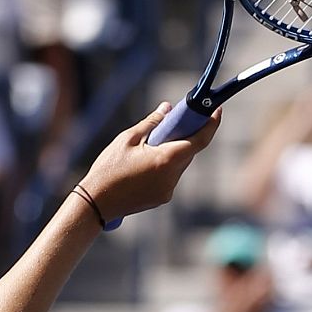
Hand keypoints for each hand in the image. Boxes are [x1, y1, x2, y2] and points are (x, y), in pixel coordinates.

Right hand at [80, 103, 219, 223]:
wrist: (95, 203)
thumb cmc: (108, 169)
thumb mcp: (127, 139)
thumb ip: (151, 123)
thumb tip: (167, 109)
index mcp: (166, 159)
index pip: (199, 140)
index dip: (211, 124)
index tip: (216, 111)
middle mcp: (172, 176)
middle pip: (189, 152)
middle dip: (186, 136)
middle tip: (177, 122)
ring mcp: (168, 190)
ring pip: (180, 165)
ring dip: (174, 152)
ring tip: (152, 146)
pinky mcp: (162, 198)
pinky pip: (171, 177)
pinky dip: (165, 166)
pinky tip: (146, 163)